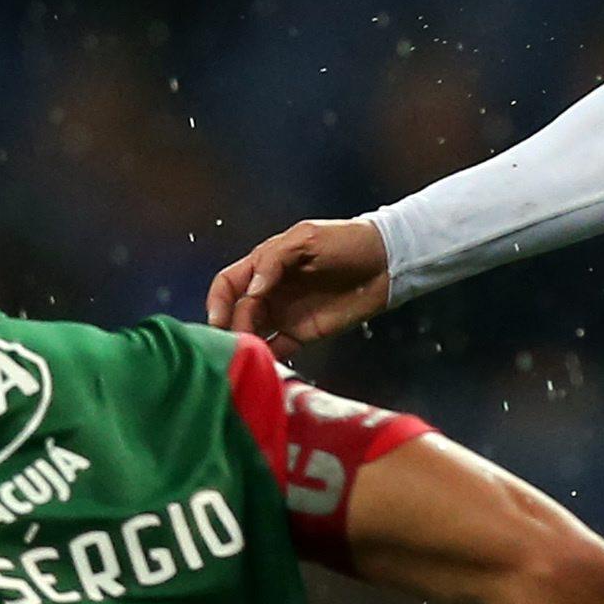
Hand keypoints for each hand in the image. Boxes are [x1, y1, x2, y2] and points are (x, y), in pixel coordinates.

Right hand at [206, 218, 390, 356]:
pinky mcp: (303, 334)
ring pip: (252, 333)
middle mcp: (270, 292)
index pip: (228, 283)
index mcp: (265, 265)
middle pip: (237, 312)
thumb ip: (275, 260)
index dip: (217, 300)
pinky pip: (277, 349)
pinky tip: (262, 365)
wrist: (386, 262)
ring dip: (244, 344)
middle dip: (231, 327)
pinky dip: (267, 358)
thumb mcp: (307, 238)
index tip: (217, 318)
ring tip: (244, 355)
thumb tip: (252, 289)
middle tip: (235, 341)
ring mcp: (285, 314)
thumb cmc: (346, 241)